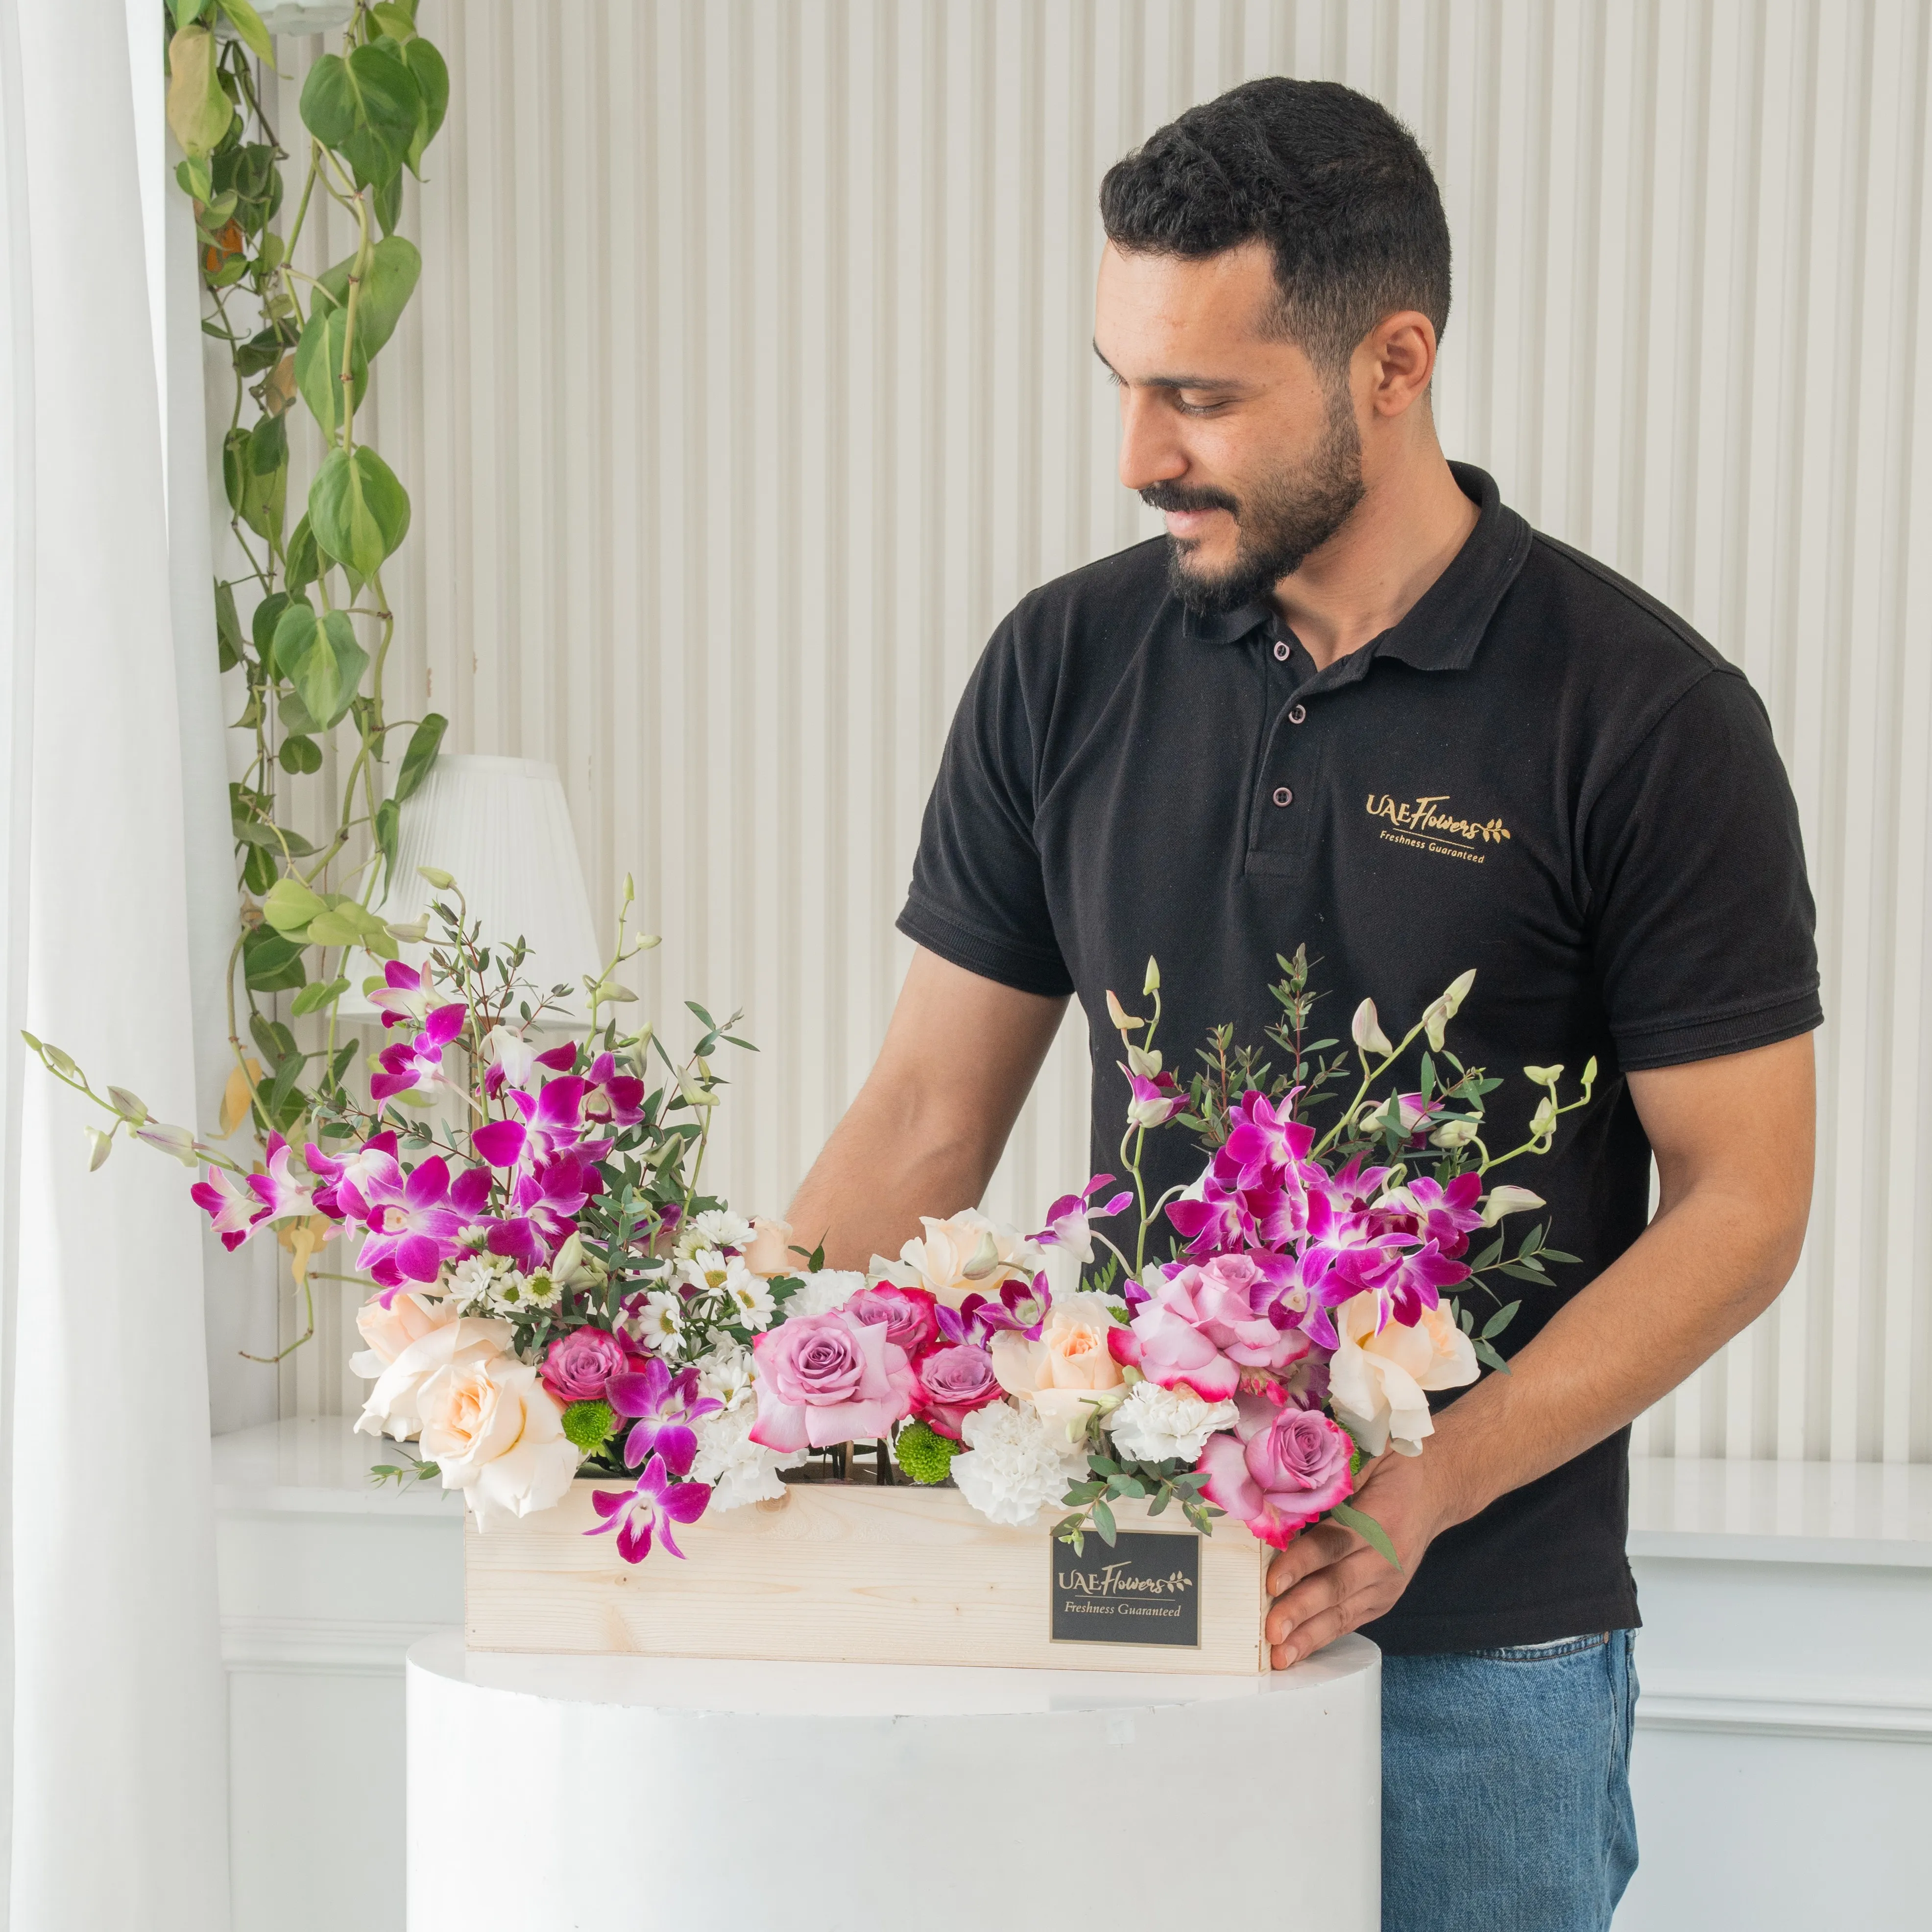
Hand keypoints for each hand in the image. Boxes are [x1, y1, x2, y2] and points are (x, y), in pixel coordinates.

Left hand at [1264, 1451, 1458, 1668]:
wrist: (1436, 1488)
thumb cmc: (1392, 1465)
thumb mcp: (1366, 1455)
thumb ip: (1329, 1476)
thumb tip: (1275, 1487)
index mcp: (1380, 1518)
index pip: (1334, 1543)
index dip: (1302, 1563)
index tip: (1272, 1581)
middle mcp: (1386, 1557)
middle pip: (1337, 1586)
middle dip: (1302, 1610)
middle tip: (1272, 1630)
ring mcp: (1387, 1583)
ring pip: (1344, 1612)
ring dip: (1310, 1636)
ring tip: (1281, 1657)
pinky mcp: (1384, 1599)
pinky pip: (1351, 1621)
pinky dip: (1323, 1638)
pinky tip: (1298, 1652)